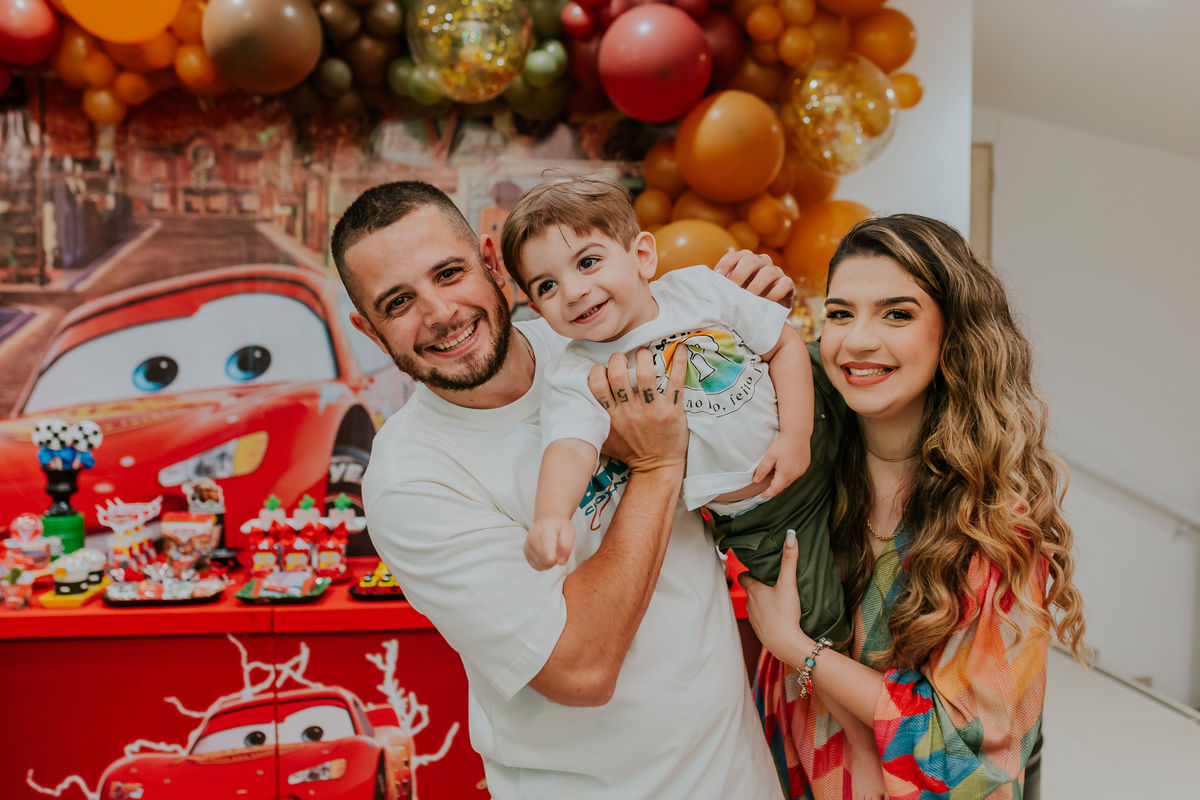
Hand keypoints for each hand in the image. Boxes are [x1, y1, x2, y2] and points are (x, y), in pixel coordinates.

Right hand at [525, 516, 574, 569]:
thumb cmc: (559, 527)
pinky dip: (544, 564)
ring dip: (550, 563)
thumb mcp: (569, 532)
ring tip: (553, 550)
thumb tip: (561, 562)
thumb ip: (567, 546)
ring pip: (541, 564)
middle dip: (556, 558)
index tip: (551, 559)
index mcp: (546, 529)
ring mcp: (527, 545)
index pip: (547, 542)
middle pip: (545, 557)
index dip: (549, 552)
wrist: (546, 521)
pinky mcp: (526, 553)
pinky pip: (537, 566)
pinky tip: (546, 554)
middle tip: (559, 548)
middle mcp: (533, 537)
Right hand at [587, 345, 687, 473]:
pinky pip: (675, 382)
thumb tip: (576, 407)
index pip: (597, 386)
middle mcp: (630, 412)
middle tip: (624, 357)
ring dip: (644, 357)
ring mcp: (652, 411)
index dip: (598, 371)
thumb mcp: (604, 440)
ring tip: (644, 352)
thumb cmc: (630, 453)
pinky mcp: (672, 411)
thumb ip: (593, 422)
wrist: (656, 468)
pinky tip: (680, 348)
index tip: (604, 368)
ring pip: (645, 376)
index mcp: (612, 416)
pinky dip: (678, 363)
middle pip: (619, 376)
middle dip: (618, 359)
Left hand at [713, 249, 794, 308]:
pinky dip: (775, 293)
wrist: (767, 312)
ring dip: (756, 286)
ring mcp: (775, 271)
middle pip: (750, 260)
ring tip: (749, 298)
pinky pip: (784, 283)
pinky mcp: (787, 283)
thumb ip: (723, 287)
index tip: (718, 277)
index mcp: (745, 260)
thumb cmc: (745, 299)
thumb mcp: (733, 291)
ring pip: (767, 271)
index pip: (733, 256)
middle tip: (733, 289)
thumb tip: (704, 288)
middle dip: (739, 274)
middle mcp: (761, 262)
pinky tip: (766, 302)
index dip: (725, 265)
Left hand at [739, 529, 809, 663]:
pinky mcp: (760, 631)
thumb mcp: (788, 584)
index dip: (750, 571)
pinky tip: (779, 616)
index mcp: (753, 591)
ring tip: (777, 598)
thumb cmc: (785, 614)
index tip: (759, 568)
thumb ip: (789, 560)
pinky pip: (761, 619)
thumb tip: (790, 535)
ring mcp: (754, 619)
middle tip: (772, 581)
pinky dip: (768, 616)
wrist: (786, 645)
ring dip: (763, 602)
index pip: (743, 576)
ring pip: (755, 606)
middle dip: (758, 586)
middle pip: (750, 591)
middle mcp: (749, 604)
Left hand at [754, 432, 810, 499]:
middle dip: (774, 487)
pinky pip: (795, 475)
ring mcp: (801, 471)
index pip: (775, 489)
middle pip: (782, 485)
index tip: (762, 495)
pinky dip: (788, 475)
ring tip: (774, 476)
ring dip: (781, 480)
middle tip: (766, 486)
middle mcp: (795, 475)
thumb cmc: (783, 444)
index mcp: (785, 474)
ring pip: (789, 480)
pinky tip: (784, 469)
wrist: (798, 433)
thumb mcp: (770, 456)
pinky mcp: (804, 466)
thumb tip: (755, 480)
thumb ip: (762, 469)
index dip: (768, 493)